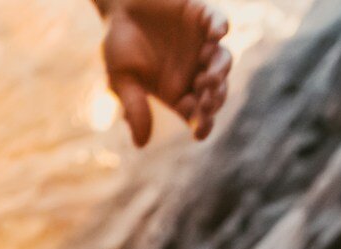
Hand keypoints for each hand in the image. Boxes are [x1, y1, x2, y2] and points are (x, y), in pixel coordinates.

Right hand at [102, 0, 232, 146]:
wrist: (118, 7)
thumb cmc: (118, 46)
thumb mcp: (121, 80)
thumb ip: (133, 107)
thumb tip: (141, 144)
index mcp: (177, 90)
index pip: (196, 112)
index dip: (202, 123)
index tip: (200, 131)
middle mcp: (194, 69)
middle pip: (215, 90)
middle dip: (214, 98)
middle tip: (207, 102)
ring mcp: (202, 43)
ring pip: (222, 60)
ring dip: (219, 69)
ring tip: (209, 76)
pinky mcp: (203, 16)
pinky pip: (218, 23)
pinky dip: (219, 28)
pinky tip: (215, 35)